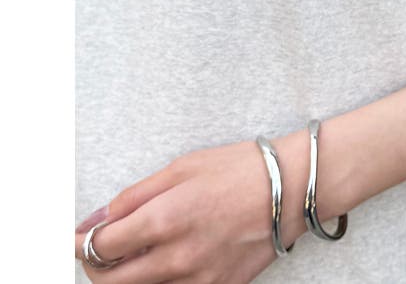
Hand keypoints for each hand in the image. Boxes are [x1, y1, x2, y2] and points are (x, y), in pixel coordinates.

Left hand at [74, 137, 306, 282]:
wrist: (293, 189)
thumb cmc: (240, 168)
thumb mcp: (183, 167)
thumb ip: (135, 195)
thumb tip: (97, 218)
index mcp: (163, 221)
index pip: (98, 248)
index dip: (79, 242)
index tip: (77, 235)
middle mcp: (174, 259)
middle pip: (109, 281)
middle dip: (94, 265)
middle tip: (98, 248)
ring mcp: (196, 281)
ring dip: (126, 277)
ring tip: (134, 253)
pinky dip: (160, 282)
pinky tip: (167, 262)